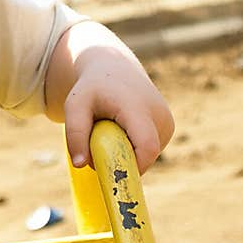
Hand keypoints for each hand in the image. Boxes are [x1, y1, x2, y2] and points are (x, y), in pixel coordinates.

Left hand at [46, 21, 174, 173]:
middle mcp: (159, 115)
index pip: (146, 148)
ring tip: (111, 129)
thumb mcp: (75, 105)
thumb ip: (75, 134)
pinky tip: (122, 129)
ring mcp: (166, 122)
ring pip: (146, 155)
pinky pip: (148, 151)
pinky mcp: (167, 128)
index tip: (110, 174)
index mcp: (138, 108)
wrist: (113, 68)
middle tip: (99, 142)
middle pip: (145, 156)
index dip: (132, 167)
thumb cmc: (91, 88)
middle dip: (121, 160)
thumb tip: (80, 165)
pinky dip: (132, 147)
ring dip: (126, 152)